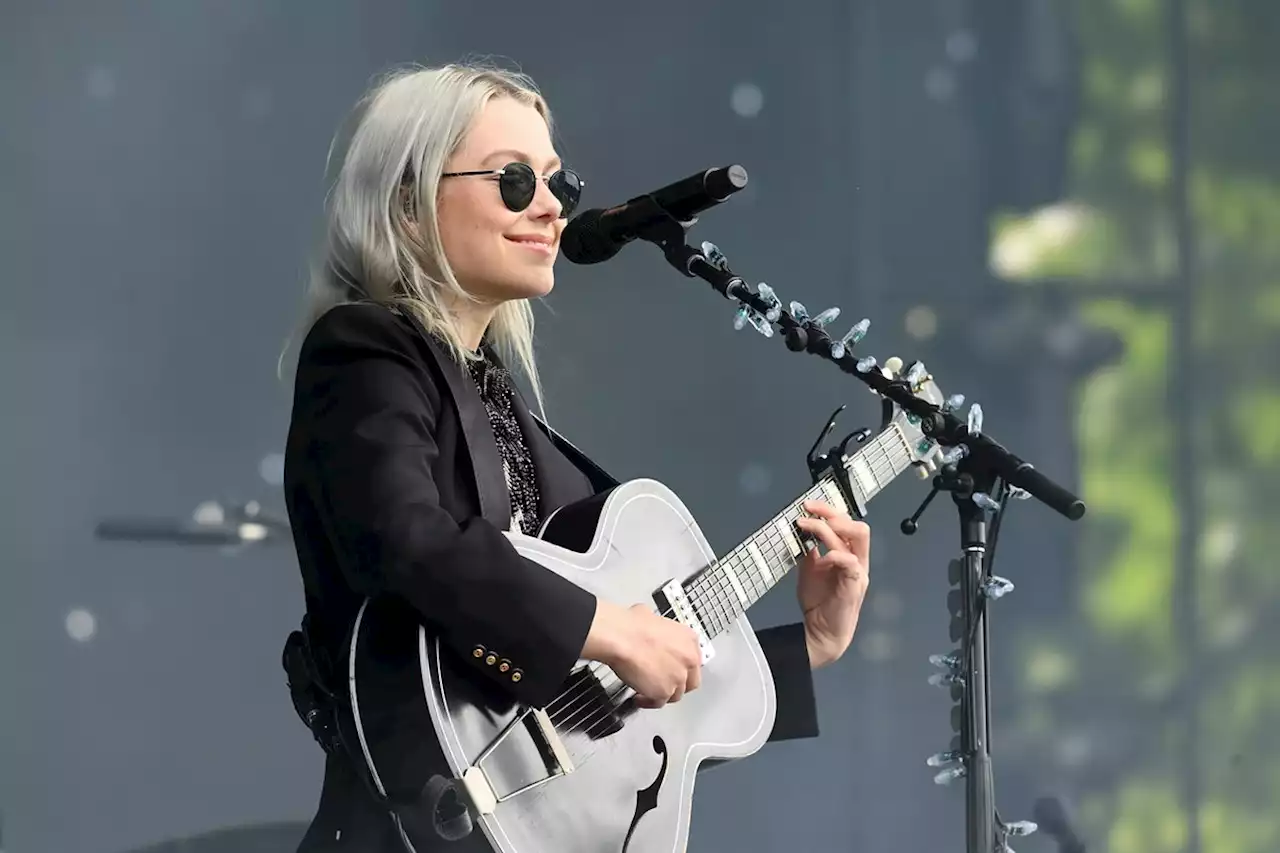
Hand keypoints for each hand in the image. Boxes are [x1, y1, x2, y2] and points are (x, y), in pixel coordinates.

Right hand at [581, 600, 701, 707]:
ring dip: (663, 694)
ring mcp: (678, 677)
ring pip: (675, 694)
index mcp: (689, 639)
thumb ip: (659, 630)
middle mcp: (689, 659)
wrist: (623, 638)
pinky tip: (639, 698)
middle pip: (691, 681)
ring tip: (648, 691)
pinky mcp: (664, 692)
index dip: (682, 667)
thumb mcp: (652, 618)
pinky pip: (658, 703)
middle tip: (663, 684)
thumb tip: (650, 629)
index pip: (694, 660)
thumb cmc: (632, 626)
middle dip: (678, 685)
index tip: (674, 670)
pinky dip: (648, 702)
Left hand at [794, 500, 870, 668]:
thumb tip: (800, 531)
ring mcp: (858, 572)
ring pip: (857, 537)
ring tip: (810, 527)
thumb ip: (809, 552)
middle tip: (809, 511)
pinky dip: (836, 555)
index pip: (846, 524)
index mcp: (848, 554)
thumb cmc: (819, 602)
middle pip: (857, 526)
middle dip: (833, 513)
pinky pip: (851, 564)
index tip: (807, 506)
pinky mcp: (854, 586)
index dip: (828, 511)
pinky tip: (822, 555)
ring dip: (831, 528)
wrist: (821, 632)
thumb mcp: (809, 570)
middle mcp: (857, 560)